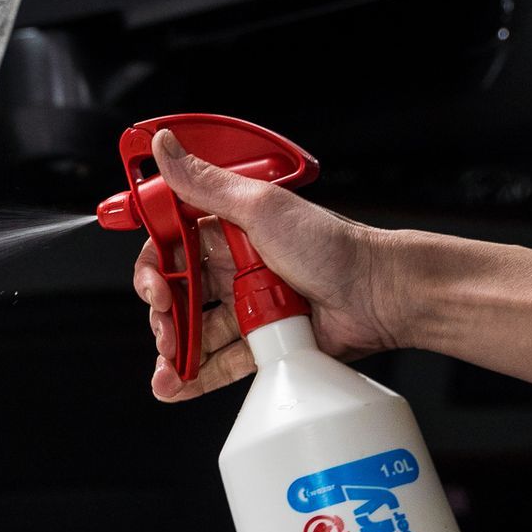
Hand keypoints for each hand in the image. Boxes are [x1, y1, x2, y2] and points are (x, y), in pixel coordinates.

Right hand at [135, 129, 407, 401]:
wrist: (378, 295)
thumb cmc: (330, 246)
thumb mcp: (260, 206)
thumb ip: (205, 182)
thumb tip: (164, 146)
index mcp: (228, 229)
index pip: (170, 245)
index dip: (152, 266)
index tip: (152, 284)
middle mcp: (235, 266)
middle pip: (178, 292)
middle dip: (162, 313)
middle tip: (165, 325)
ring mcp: (249, 306)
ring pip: (196, 331)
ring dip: (174, 350)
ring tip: (169, 367)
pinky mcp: (263, 341)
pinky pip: (221, 360)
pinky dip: (196, 376)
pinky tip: (176, 385)